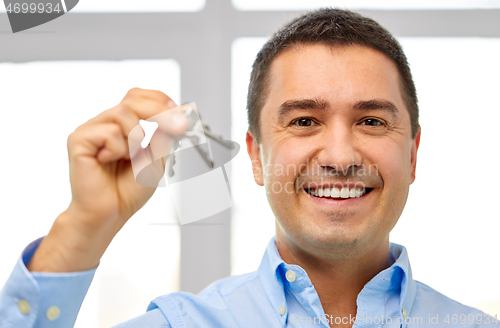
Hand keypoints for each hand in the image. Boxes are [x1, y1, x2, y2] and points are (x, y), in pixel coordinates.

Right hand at [27, 88, 188, 271]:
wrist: (109, 213)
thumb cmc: (128, 190)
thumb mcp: (156, 159)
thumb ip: (163, 135)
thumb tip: (176, 113)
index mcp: (125, 124)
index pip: (140, 96)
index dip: (160, 100)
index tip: (179, 114)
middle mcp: (107, 122)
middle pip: (133, 100)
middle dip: (159, 114)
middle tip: (177, 129)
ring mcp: (92, 129)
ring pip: (123, 114)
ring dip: (137, 139)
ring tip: (129, 158)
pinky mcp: (79, 139)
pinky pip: (109, 132)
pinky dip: (118, 149)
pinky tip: (108, 162)